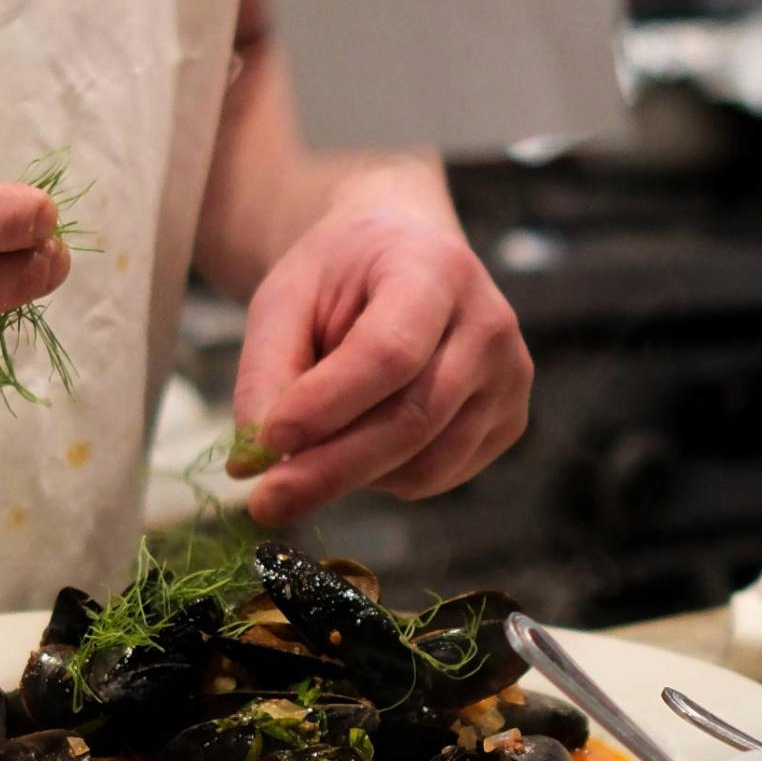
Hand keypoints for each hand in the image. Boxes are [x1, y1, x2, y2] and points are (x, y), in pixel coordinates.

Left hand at [230, 197, 530, 527]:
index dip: (328, 404)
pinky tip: (358, 439)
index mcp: (435, 268)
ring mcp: (509, 376)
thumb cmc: (342, 276)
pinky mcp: (509, 420)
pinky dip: (385, 476)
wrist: (403, 257)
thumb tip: (251, 461)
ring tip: (311, 447)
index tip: (269, 440)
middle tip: (265, 503)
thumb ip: (266, 372)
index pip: (389, 352)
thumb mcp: (287, 298)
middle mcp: (488, 323)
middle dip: (331, 468)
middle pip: (413, 419)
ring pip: (426, 461)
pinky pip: (439, 475)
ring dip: (354, 474)